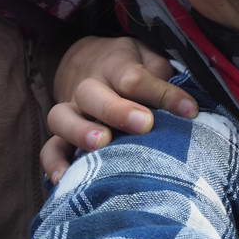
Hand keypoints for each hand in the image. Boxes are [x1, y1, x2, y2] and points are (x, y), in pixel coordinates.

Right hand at [42, 36, 197, 183]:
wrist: (89, 60)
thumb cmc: (131, 65)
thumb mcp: (149, 58)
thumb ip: (164, 76)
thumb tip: (187, 104)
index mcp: (115, 65)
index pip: (136, 77)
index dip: (164, 94)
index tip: (190, 110)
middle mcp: (89, 87)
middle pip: (94, 94)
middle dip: (118, 110)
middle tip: (145, 124)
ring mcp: (71, 111)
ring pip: (62, 117)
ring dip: (80, 131)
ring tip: (101, 145)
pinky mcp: (60, 134)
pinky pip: (48, 148)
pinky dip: (53, 163)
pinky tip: (63, 180)